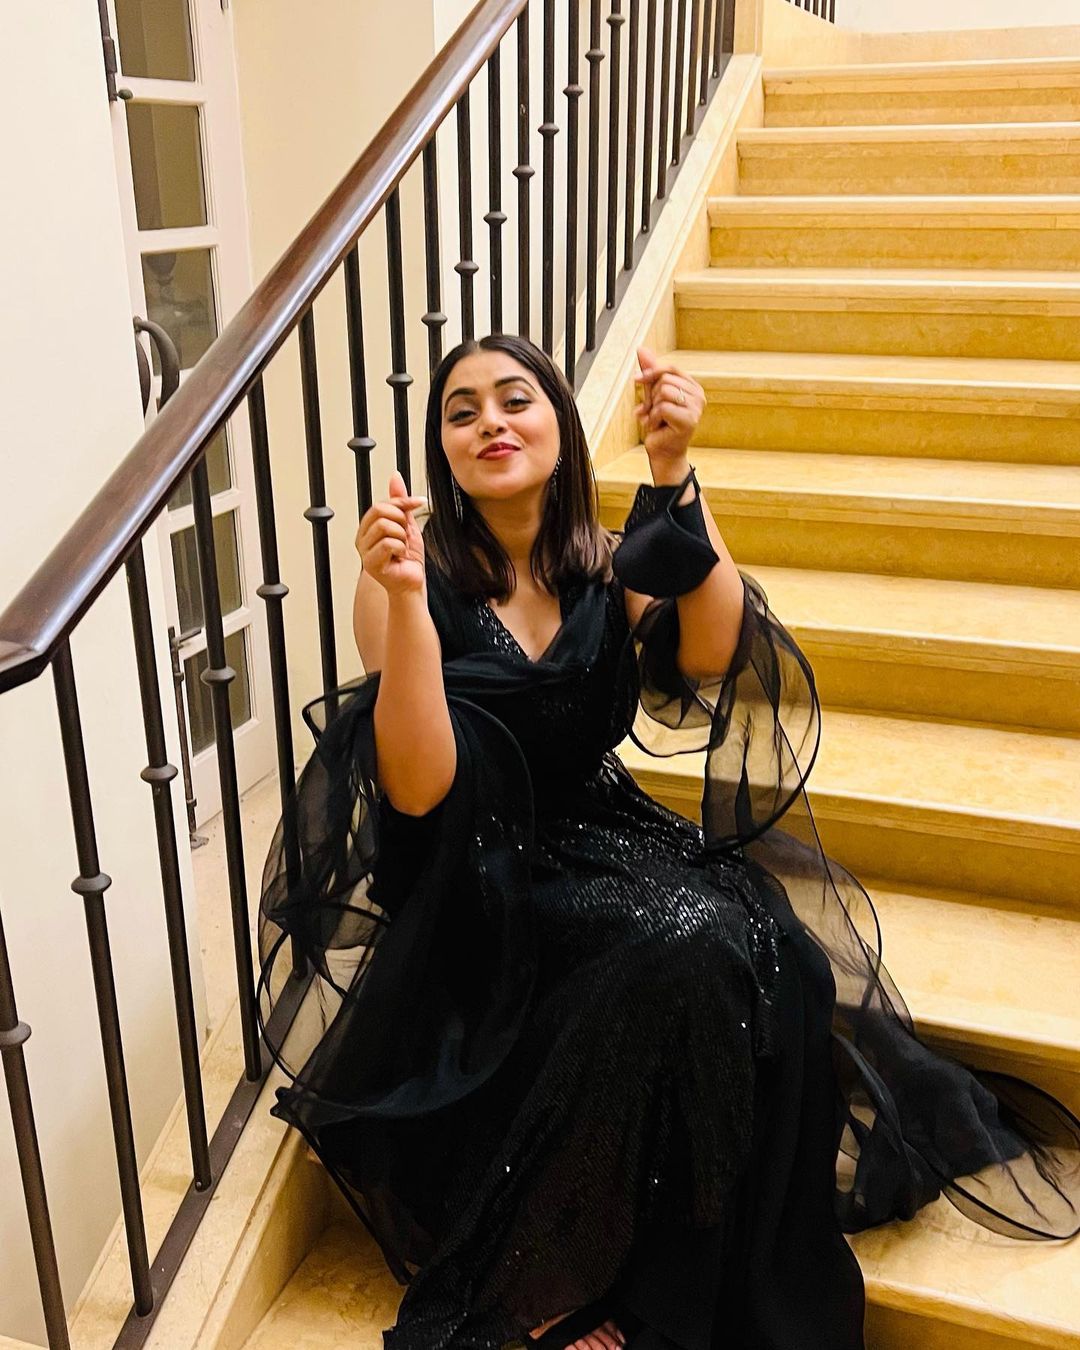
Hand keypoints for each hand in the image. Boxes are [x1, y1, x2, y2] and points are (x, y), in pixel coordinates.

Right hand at [355, 471, 427, 595]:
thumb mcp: (407, 524)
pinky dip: (402, 548)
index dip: (402, 502)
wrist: (413, 582)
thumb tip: (395, 476)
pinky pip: (389, 544)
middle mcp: (361, 538)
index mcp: (367, 528)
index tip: (420, 503)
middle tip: (406, 536)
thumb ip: (400, 502)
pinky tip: (400, 557)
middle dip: (401, 521)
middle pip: (380, 511)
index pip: (381, 504)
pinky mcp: (370, 565)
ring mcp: (364, 552)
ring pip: (385, 526)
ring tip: (402, 548)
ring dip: (402, 536)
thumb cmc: (408, 558)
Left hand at [633, 345, 704, 464]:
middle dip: (652, 396)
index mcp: (693, 387)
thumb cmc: (659, 424)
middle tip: (653, 412)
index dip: (652, 372)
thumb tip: (641, 348)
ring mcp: (696, 408)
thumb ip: (650, 372)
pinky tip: (657, 427)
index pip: (670, 369)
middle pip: (665, 380)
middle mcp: (698, 396)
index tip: (637, 379)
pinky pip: (662, 407)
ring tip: (656, 419)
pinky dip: (653, 418)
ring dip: (652, 408)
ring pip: (664, 391)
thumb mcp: (652, 394)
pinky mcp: (689, 420)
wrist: (663, 452)